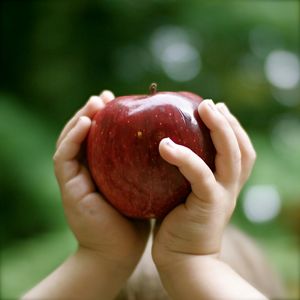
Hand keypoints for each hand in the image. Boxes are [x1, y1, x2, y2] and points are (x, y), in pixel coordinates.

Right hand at [53, 91, 149, 270]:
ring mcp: (74, 179)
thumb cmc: (135, 219)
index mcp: (101, 169)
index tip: (118, 102)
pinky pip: (65, 158)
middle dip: (91, 113)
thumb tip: (167, 142)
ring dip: (80, 118)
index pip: (98, 138)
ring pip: (69, 141)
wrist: (119, 252)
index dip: (105, 119)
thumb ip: (143, 166)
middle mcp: (85, 171)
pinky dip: (72, 139)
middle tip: (105, 97)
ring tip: (96, 102)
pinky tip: (86, 123)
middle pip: (82, 135)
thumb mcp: (141, 186)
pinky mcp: (69, 188)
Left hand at [152, 99, 255, 267]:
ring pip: (231, 155)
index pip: (240, 151)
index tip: (217, 109)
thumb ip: (182, 174)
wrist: (183, 260)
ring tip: (204, 108)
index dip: (233, 128)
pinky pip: (200, 174)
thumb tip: (164, 147)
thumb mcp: (183, 194)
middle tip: (211, 104)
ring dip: (220, 128)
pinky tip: (166, 145)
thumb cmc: (178, 224)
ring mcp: (222, 195)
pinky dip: (185, 157)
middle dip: (229, 122)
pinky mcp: (209, 204)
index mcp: (225, 184)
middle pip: (241, 148)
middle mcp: (230, 187)